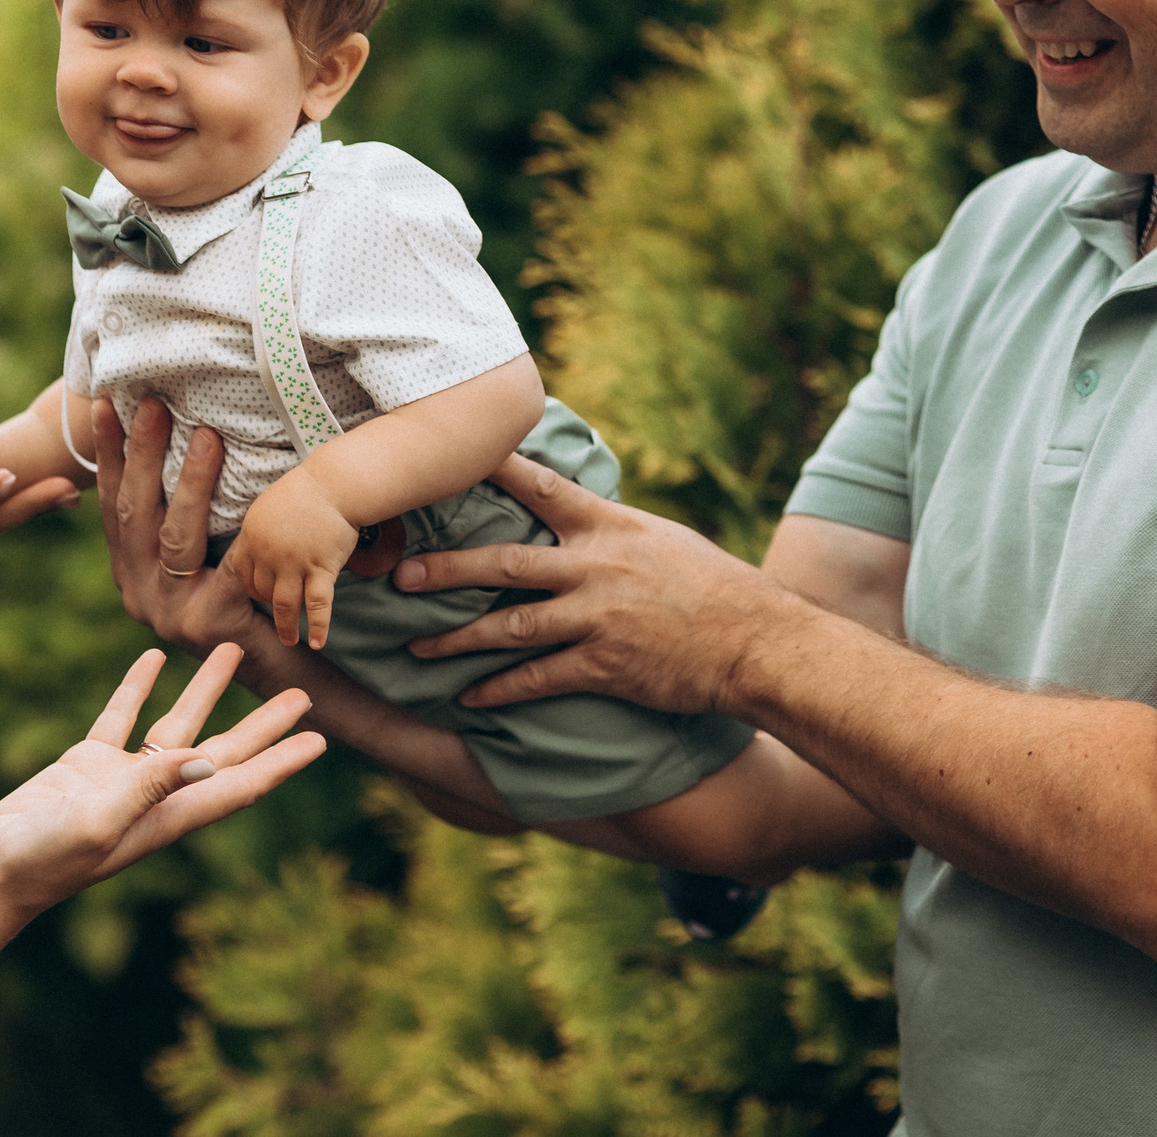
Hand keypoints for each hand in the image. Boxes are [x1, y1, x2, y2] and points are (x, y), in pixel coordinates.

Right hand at [0, 643, 324, 923]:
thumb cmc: (43, 861)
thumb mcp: (99, 823)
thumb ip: (150, 789)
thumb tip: (207, 760)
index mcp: (168, 815)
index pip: (239, 783)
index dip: (281, 761)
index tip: (320, 739)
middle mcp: (155, 795)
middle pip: (223, 750)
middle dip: (262, 723)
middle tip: (302, 692)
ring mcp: (122, 779)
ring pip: (177, 725)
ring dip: (206, 690)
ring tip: (231, 651)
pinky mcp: (86, 765)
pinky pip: (122, 716)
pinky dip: (138, 687)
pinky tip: (154, 659)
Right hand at [94, 395, 272, 659]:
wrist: (271, 663)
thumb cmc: (237, 597)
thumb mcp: (196, 558)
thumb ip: (176, 517)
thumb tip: (176, 435)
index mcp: (131, 572)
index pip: (113, 504)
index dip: (108, 454)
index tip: (103, 404)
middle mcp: (139, 592)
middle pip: (135, 513)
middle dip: (142, 453)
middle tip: (152, 403)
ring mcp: (169, 612)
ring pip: (175, 536)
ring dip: (191, 482)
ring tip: (208, 436)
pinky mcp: (209, 625)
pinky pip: (226, 568)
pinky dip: (238, 533)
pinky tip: (251, 497)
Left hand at [224, 467, 358, 648]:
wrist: (337, 483)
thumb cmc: (309, 490)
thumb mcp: (271, 506)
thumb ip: (262, 531)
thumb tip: (260, 552)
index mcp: (252, 534)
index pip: (242, 572)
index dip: (252, 587)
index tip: (261, 595)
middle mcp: (268, 551)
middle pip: (263, 590)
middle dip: (270, 604)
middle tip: (280, 615)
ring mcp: (294, 562)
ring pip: (284, 605)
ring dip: (287, 627)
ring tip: (290, 642)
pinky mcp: (321, 568)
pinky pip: (317, 605)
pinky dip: (318, 627)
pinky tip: (317, 642)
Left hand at [392, 453, 777, 715]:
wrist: (755, 642)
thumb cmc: (714, 587)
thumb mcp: (664, 539)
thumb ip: (612, 529)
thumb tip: (576, 513)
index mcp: (611, 527)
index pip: (544, 489)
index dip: (496, 470)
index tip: (452, 457)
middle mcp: (597, 567)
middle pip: (506, 563)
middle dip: (448, 570)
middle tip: (400, 576)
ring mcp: (598, 618)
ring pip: (512, 626)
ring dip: (459, 639)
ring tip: (416, 649)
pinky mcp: (604, 665)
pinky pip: (539, 679)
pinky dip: (501, 690)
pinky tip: (469, 699)